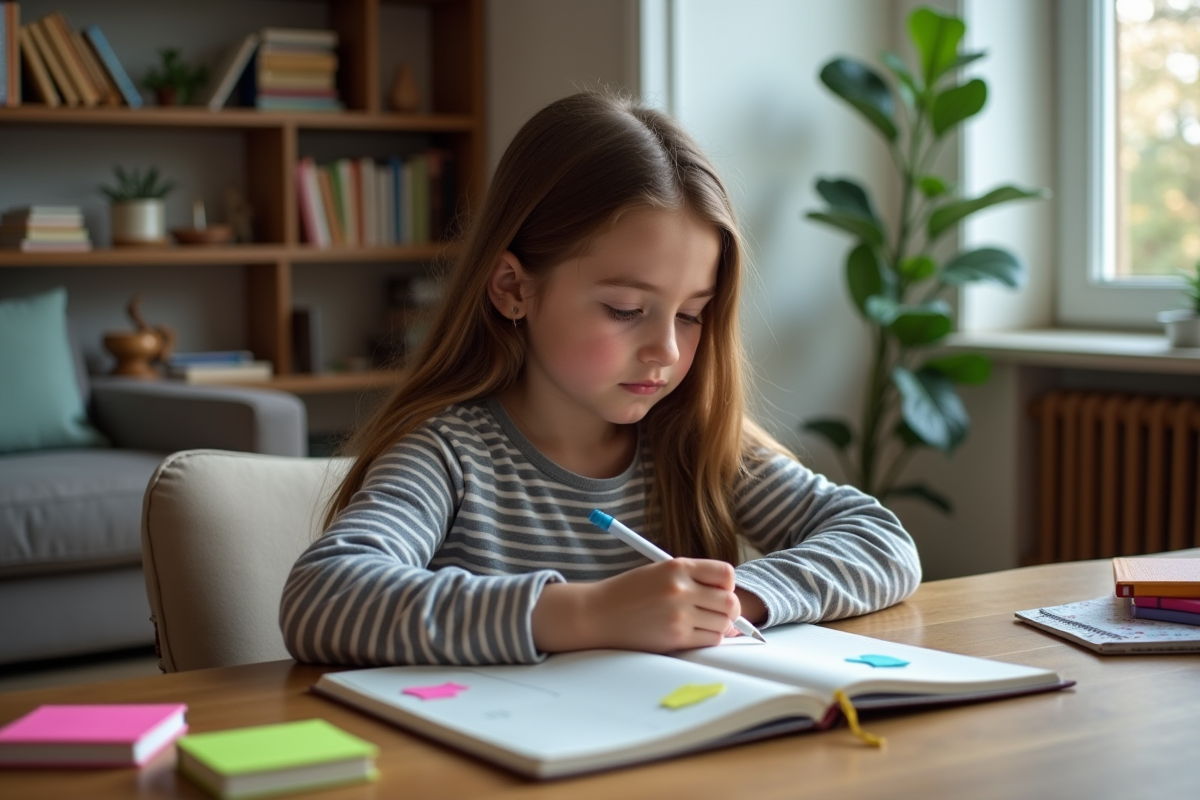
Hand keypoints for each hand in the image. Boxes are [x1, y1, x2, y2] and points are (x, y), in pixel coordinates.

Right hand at [532, 559, 741, 653]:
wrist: (598, 614)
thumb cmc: (628, 593)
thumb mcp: (659, 572)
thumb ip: (692, 580)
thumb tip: (729, 602)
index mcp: (677, 567)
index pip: (725, 573)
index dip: (727, 584)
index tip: (720, 591)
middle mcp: (680, 589)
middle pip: (729, 602)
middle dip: (731, 610)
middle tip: (720, 613)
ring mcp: (678, 615)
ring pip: (723, 624)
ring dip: (719, 626)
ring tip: (702, 623)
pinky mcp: (675, 638)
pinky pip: (710, 640)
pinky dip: (708, 638)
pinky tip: (693, 633)